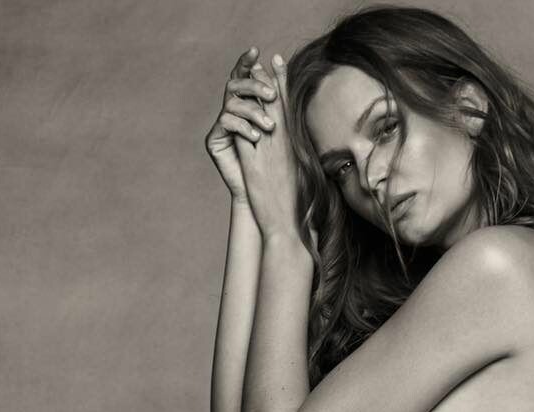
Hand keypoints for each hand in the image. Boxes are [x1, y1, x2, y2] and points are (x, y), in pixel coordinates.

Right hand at [204, 46, 278, 205]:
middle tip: (272, 96)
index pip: (244, 75)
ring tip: (269, 127)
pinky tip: (256, 137)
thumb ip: (279, 97)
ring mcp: (221, 124)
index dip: (246, 61)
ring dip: (253, 111)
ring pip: (231, 102)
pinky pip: (226, 122)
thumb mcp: (282, 124)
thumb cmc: (277, 161)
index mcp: (246, 103)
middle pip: (235, 84)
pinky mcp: (214, 140)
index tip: (255, 49)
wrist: (265, 193)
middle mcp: (231, 110)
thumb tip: (281, 62)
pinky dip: (242, 126)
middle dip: (254, 86)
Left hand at [236, 53, 303, 243]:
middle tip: (261, 62)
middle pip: (275, 105)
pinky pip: (245, 136)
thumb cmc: (296, 207)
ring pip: (260, 115)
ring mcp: (269, 154)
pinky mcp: (254, 165)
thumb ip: (294, 158)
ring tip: (250, 74)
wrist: (288, 226)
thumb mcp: (299, 176)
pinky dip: (241, 119)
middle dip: (268, 82)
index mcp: (295, 148)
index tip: (279, 66)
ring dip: (254, 93)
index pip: (288, 109)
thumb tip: (293, 147)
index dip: (283, 85)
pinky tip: (234, 105)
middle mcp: (283, 146)